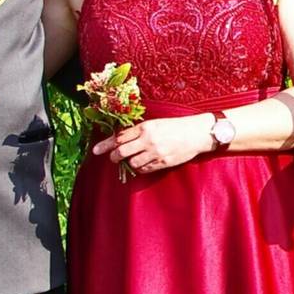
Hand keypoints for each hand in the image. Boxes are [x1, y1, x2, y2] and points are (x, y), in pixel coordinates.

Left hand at [94, 115, 211, 174]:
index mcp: (145, 127)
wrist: (197, 133)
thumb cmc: (176, 126)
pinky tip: (142, 164)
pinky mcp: (163, 163)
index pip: (119, 137)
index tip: (96, 150)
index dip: (106, 145)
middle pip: (122, 152)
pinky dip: (140, 168)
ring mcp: (156, 153)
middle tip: (113, 158)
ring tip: (132, 160)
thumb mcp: (155, 124)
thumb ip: (139, 131)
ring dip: (129, 163)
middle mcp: (148, 140)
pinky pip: (145, 169)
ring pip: (132, 163)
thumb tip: (120, 140)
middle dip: (114, 156)